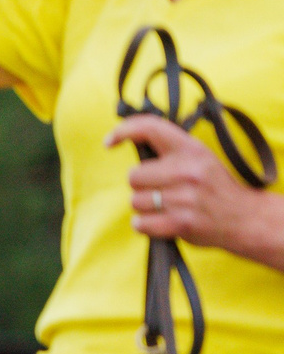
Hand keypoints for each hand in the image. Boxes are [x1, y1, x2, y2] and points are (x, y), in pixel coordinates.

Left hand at [111, 114, 283, 265]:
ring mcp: (183, 198)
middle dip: (142, 185)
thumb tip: (131, 140)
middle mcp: (186, 171)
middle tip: (163, 189)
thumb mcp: (199, 157)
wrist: (243, 217)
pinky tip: (162, 221)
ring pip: (135, 201)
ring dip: (145, 206)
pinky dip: (146, 225)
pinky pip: (140, 223)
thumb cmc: (214, 186)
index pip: (151, 128)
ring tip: (168, 205)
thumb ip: (170, 150)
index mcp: (191, 149)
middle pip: (133, 176)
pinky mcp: (179, 223)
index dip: (124, 130)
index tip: (109, 141)